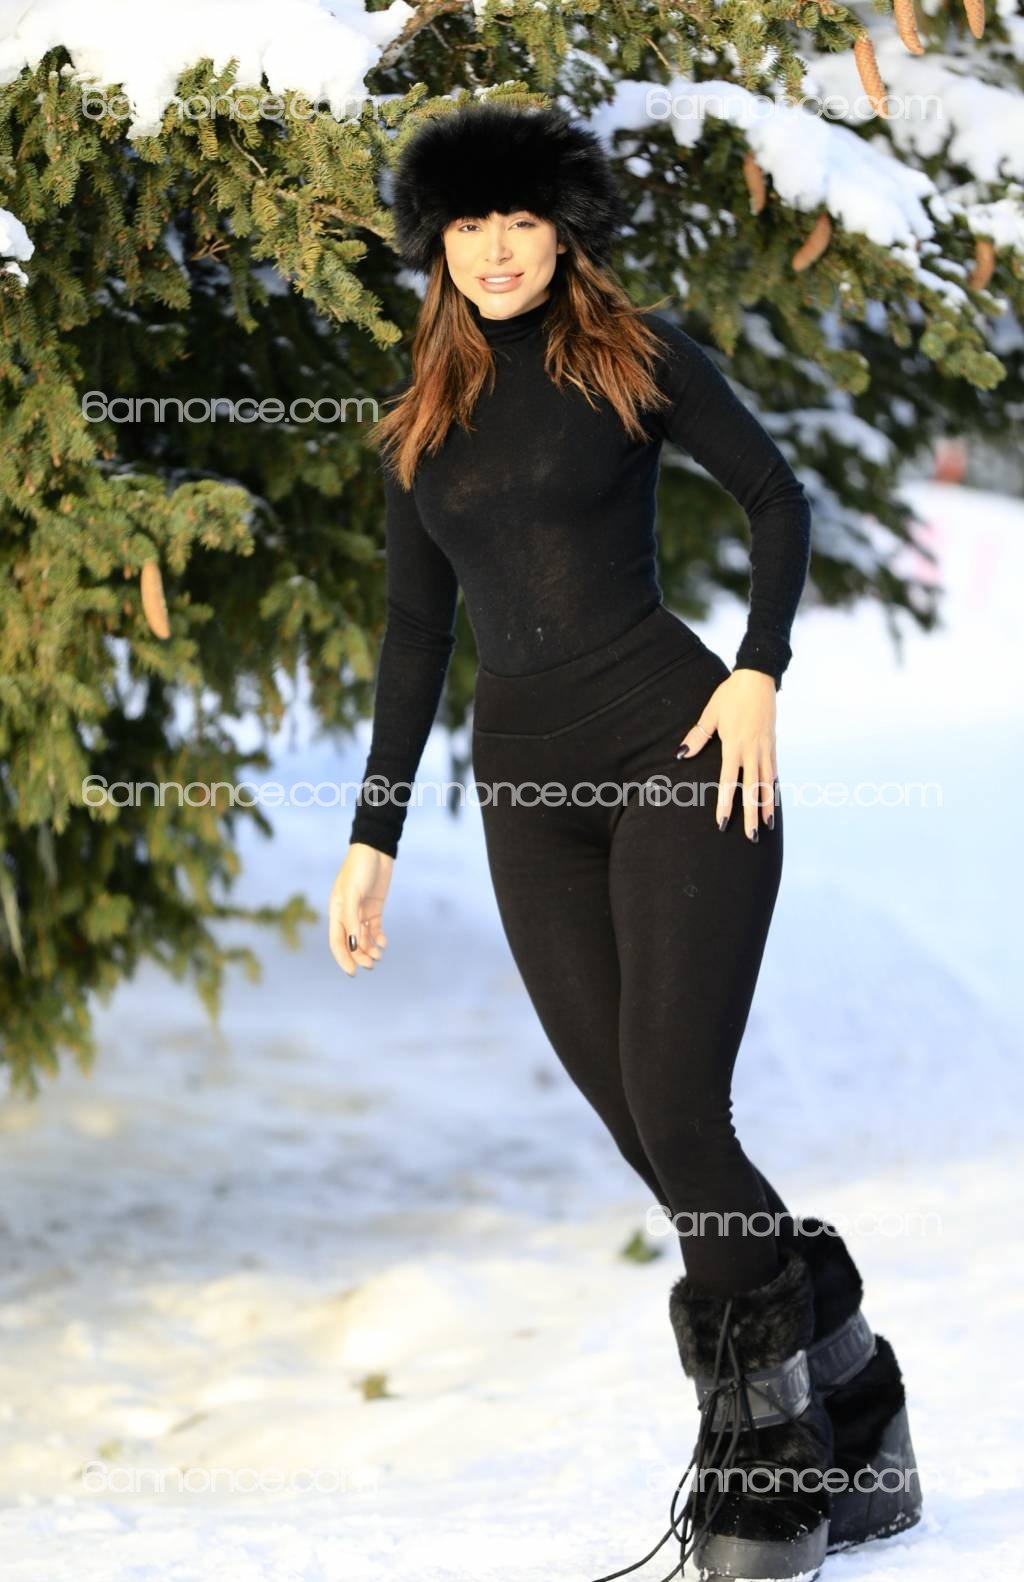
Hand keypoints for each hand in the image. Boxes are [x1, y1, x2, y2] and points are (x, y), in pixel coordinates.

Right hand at [328, 843, 392, 975]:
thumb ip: (352, 918)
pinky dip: (378, 938)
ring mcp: (361, 911)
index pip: (337, 941)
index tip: (353, 972)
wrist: (375, 850)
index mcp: (336, 910)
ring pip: (364, 938)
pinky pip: (374, 928)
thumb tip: (355, 944)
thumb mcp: (353, 892)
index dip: (343, 958)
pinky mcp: (374, 908)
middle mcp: (347, 914)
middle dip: (360, 956)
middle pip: (351, 942)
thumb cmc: (359, 868)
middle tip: (372, 965)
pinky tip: (384, 943)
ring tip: (379, 955)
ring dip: (370, 949)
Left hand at [675, 667, 777, 840]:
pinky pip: (773, 771)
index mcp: (734, 745)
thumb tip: (681, 754)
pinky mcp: (772, 745)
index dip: (725, 803)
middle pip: (752, 789)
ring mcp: (765, 748)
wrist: (758, 678)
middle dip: (751, 814)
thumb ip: (697, 736)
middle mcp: (752, 750)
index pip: (728, 781)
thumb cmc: (731, 695)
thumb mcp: (710, 714)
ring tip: (766, 826)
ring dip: (766, 806)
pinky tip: (772, 801)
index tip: (722, 822)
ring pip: (766, 783)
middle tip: (751, 836)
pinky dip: (772, 788)